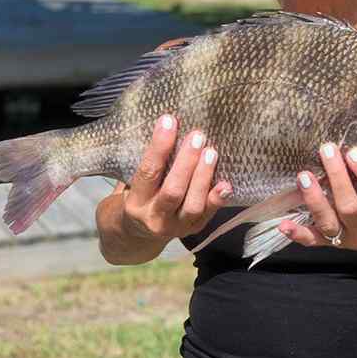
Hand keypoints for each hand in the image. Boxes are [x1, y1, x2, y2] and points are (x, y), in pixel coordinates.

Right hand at [121, 114, 231, 242]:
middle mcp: (155, 218)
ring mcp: (175, 228)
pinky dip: (217, 199)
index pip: (148, 172)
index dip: (159, 147)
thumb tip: (167, 126)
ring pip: (193, 205)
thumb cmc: (136, 198)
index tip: (169, 121)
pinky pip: (207, 215)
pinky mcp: (192, 230)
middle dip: (187, 162)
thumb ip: (146, 163)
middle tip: (197, 136)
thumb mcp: (129, 183)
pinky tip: (227, 184)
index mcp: (135, 203)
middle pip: (173, 190)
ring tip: (212, 153)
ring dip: (204, 177)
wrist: (135, 236)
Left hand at [279, 144, 356, 255]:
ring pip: (328, 222)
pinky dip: (297, 233)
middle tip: (327, 151)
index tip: (355, 152)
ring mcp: (346, 240)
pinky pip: (311, 240)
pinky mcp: (328, 244)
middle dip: (337, 178)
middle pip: (349, 208)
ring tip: (303, 175)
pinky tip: (283, 224)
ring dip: (314, 198)